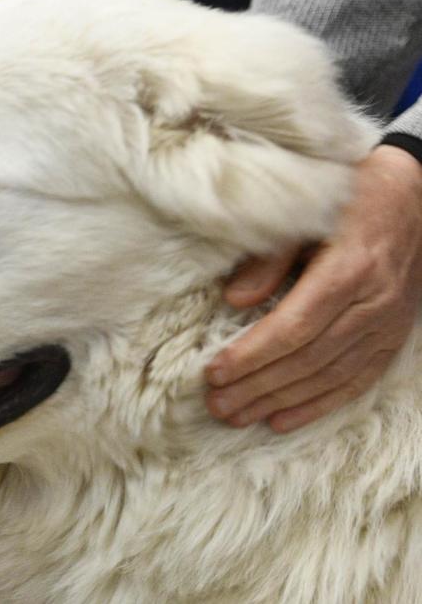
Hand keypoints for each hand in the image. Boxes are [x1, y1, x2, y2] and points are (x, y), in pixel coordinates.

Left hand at [205, 146, 421, 431]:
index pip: (295, 326)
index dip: (253, 353)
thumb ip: (269, 256)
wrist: (412, 197)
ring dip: (279, 400)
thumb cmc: (347, 198)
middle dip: (257, 385)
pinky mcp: (394, 336)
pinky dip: (319, 404)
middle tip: (215, 404)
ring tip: (236, 416)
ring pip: (330, 376)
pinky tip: (282, 419)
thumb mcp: (303, 213)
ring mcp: (389, 324)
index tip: (214, 371)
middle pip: (309, 358)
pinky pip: (357, 380)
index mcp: (350, 268)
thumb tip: (234, 299)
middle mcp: (374, 303)